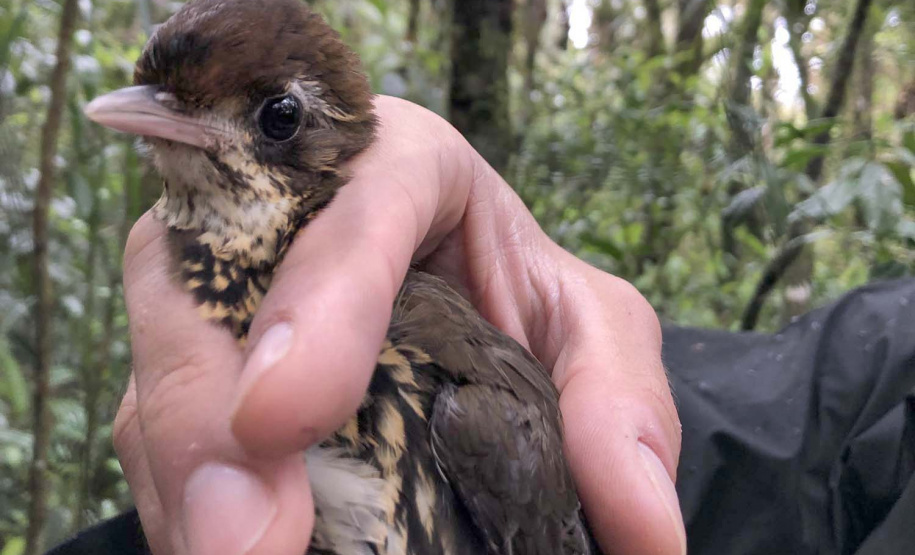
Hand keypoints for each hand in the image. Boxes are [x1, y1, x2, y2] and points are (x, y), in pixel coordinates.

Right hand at [115, 95, 684, 554]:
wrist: (473, 309)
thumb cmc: (528, 299)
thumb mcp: (590, 330)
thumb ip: (618, 400)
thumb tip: (645, 530)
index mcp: (397, 168)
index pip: (352, 197)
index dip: (318, 295)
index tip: (289, 414)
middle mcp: (293, 216)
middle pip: (203, 279)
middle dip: (203, 406)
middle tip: (248, 538)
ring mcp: (234, 295)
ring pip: (166, 368)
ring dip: (186, 475)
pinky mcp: (205, 368)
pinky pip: (162, 425)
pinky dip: (187, 495)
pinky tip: (230, 542)